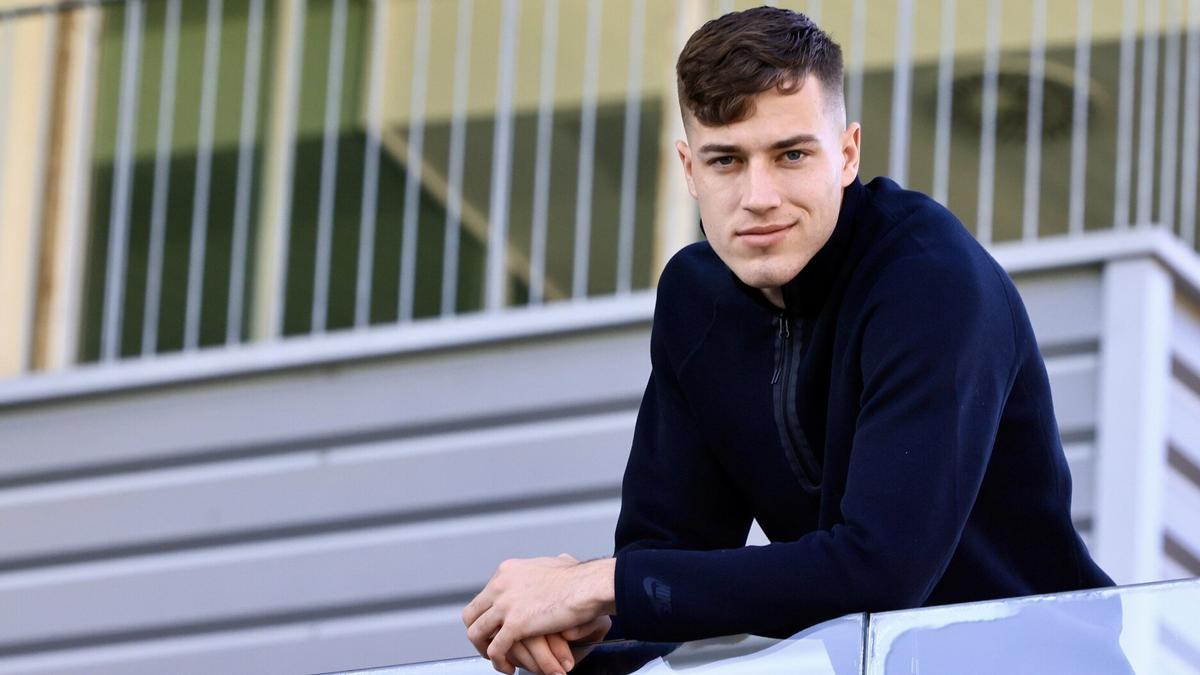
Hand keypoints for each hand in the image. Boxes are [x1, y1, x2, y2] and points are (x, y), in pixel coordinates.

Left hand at [463, 554, 615, 672]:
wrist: (588, 585)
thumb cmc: (580, 577)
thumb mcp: (556, 562)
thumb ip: (548, 566)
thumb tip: (560, 560)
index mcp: (507, 571)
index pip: (484, 597)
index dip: (488, 616)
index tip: (497, 628)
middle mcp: (500, 585)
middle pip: (472, 614)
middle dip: (479, 633)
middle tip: (490, 645)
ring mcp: (505, 605)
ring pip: (476, 633)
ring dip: (484, 650)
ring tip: (498, 659)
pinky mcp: (515, 624)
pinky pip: (495, 649)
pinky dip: (499, 662)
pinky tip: (510, 667)